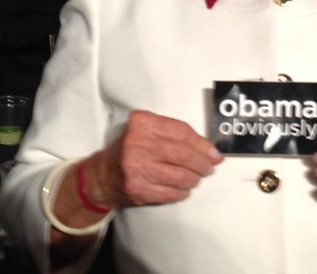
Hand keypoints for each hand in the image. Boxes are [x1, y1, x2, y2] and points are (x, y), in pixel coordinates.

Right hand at [86, 111, 223, 207]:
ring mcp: (136, 167)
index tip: (215, 153)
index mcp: (142, 123)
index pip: (182, 132)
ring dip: (194, 179)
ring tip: (196, 178)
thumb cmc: (132, 149)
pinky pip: (171, 192)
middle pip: (183, 154)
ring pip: (180, 175)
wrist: (101, 175)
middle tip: (209, 168)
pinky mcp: (137, 189)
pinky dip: (182, 192)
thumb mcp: (149, 132)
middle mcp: (138, 143)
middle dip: (202, 163)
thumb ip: (176, 135)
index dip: (203, 144)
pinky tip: (183, 189)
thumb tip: (212, 151)